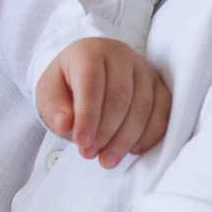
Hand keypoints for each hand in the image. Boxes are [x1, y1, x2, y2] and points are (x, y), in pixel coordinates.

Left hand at [36, 36, 170, 167]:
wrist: (88, 70)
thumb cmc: (67, 83)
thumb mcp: (49, 92)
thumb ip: (54, 107)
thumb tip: (64, 125)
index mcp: (89, 52)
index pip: (92, 83)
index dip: (87, 116)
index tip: (81, 142)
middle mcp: (120, 54)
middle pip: (120, 97)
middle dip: (105, 132)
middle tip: (90, 154)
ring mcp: (143, 68)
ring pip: (143, 106)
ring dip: (125, 138)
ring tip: (107, 159)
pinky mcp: (158, 84)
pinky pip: (163, 110)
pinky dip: (150, 134)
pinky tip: (132, 150)